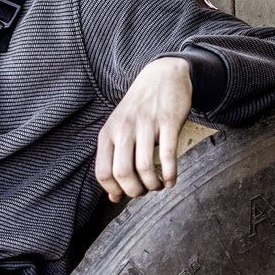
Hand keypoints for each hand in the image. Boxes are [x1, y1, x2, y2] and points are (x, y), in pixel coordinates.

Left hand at [95, 57, 192, 203]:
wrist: (163, 76)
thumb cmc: (139, 110)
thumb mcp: (118, 131)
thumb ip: (113, 161)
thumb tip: (113, 199)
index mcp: (107, 134)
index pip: (103, 173)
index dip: (114, 191)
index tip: (125, 195)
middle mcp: (123, 129)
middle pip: (122, 173)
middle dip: (134, 191)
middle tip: (143, 192)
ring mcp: (145, 125)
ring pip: (144, 167)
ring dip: (152, 184)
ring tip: (157, 186)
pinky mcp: (167, 122)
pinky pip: (167, 155)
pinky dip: (169, 174)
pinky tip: (171, 181)